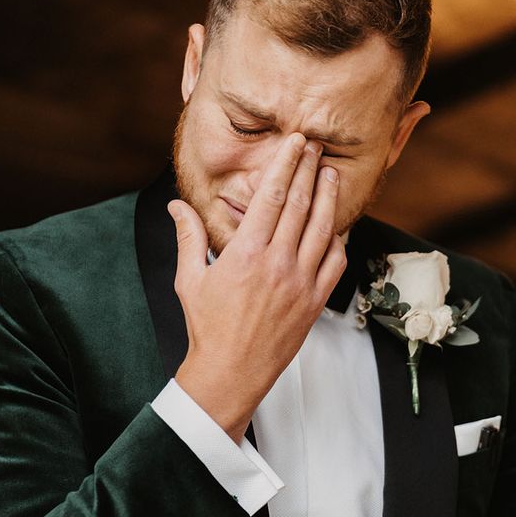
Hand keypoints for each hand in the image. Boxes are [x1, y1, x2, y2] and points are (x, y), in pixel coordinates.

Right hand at [168, 133, 345, 442]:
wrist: (231, 373)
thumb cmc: (207, 327)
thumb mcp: (190, 278)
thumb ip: (188, 236)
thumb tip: (176, 205)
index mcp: (245, 253)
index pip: (271, 196)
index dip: (286, 164)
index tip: (295, 143)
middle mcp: (277, 263)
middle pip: (300, 204)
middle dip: (309, 169)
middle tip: (316, 146)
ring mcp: (301, 282)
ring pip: (323, 228)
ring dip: (329, 196)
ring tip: (331, 173)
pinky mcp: (315, 301)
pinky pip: (335, 261)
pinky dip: (339, 238)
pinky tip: (337, 223)